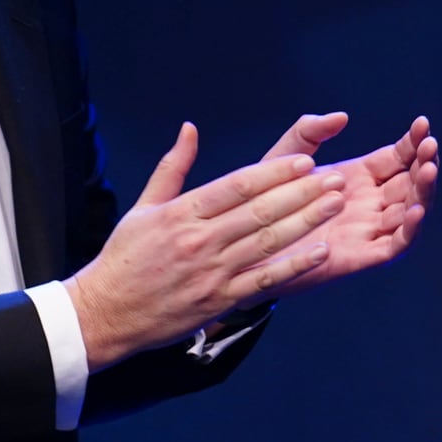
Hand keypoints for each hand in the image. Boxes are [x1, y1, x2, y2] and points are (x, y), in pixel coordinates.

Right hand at [65, 123, 345, 368]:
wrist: (106, 312)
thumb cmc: (124, 258)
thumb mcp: (143, 207)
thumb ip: (173, 167)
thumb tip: (189, 128)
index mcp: (182, 213)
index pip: (236, 186)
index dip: (274, 173)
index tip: (304, 162)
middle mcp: (200, 240)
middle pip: (259, 211)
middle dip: (301, 192)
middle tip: (333, 178)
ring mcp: (212, 272)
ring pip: (268, 242)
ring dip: (306, 222)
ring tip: (335, 204)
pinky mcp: (220, 299)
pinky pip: (264, 280)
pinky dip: (294, 265)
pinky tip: (320, 251)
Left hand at [253, 111, 439, 295]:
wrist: (246, 246)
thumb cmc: (264, 201)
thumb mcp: (285, 158)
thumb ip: (308, 132)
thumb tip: (341, 116)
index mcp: (360, 177)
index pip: (399, 157)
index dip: (413, 142)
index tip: (421, 124)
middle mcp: (370, 203)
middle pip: (411, 182)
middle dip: (425, 162)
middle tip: (430, 145)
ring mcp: (368, 230)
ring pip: (410, 211)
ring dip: (424, 191)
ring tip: (429, 169)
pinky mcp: (361, 256)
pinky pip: (394, 244)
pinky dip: (410, 229)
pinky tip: (415, 209)